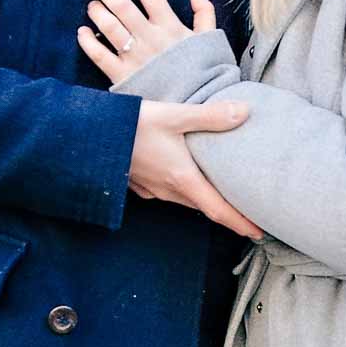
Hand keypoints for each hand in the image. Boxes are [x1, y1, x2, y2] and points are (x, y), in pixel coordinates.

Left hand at [78, 0, 217, 82]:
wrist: (198, 107)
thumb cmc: (203, 72)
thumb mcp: (209, 38)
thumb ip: (204, 11)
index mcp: (170, 26)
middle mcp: (150, 39)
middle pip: (123, 6)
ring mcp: (135, 58)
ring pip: (109, 28)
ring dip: (96, 12)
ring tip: (91, 5)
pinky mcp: (123, 78)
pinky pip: (99, 56)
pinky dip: (87, 42)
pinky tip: (81, 32)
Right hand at [128, 100, 261, 238]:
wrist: (85, 136)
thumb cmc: (129, 125)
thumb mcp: (173, 114)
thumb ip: (210, 115)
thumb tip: (246, 112)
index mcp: (182, 178)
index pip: (218, 210)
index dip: (241, 223)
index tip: (260, 234)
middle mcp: (168, 189)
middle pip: (204, 206)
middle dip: (226, 211)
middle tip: (247, 210)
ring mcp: (151, 189)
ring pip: (185, 199)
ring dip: (204, 198)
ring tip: (220, 191)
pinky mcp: (138, 183)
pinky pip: (166, 192)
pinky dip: (182, 188)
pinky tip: (183, 174)